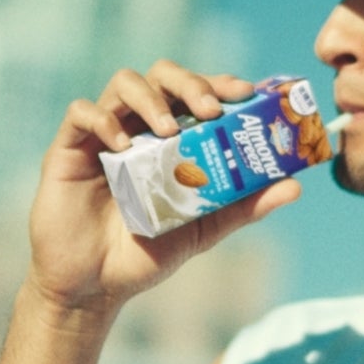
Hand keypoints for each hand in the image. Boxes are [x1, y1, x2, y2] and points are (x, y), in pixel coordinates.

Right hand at [24, 60, 300, 323]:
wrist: (93, 287)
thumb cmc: (145, 252)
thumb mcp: (202, 228)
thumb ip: (244, 206)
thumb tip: (295, 187)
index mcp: (170, 138)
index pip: (195, 92)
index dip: (220, 83)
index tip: (246, 93)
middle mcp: (137, 127)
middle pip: (162, 75)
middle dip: (190, 83)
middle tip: (210, 109)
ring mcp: (102, 134)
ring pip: (123, 83)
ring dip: (151, 99)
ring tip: (169, 131)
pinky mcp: (67, 148)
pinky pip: (81, 112)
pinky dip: (104, 120)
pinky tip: (122, 146)